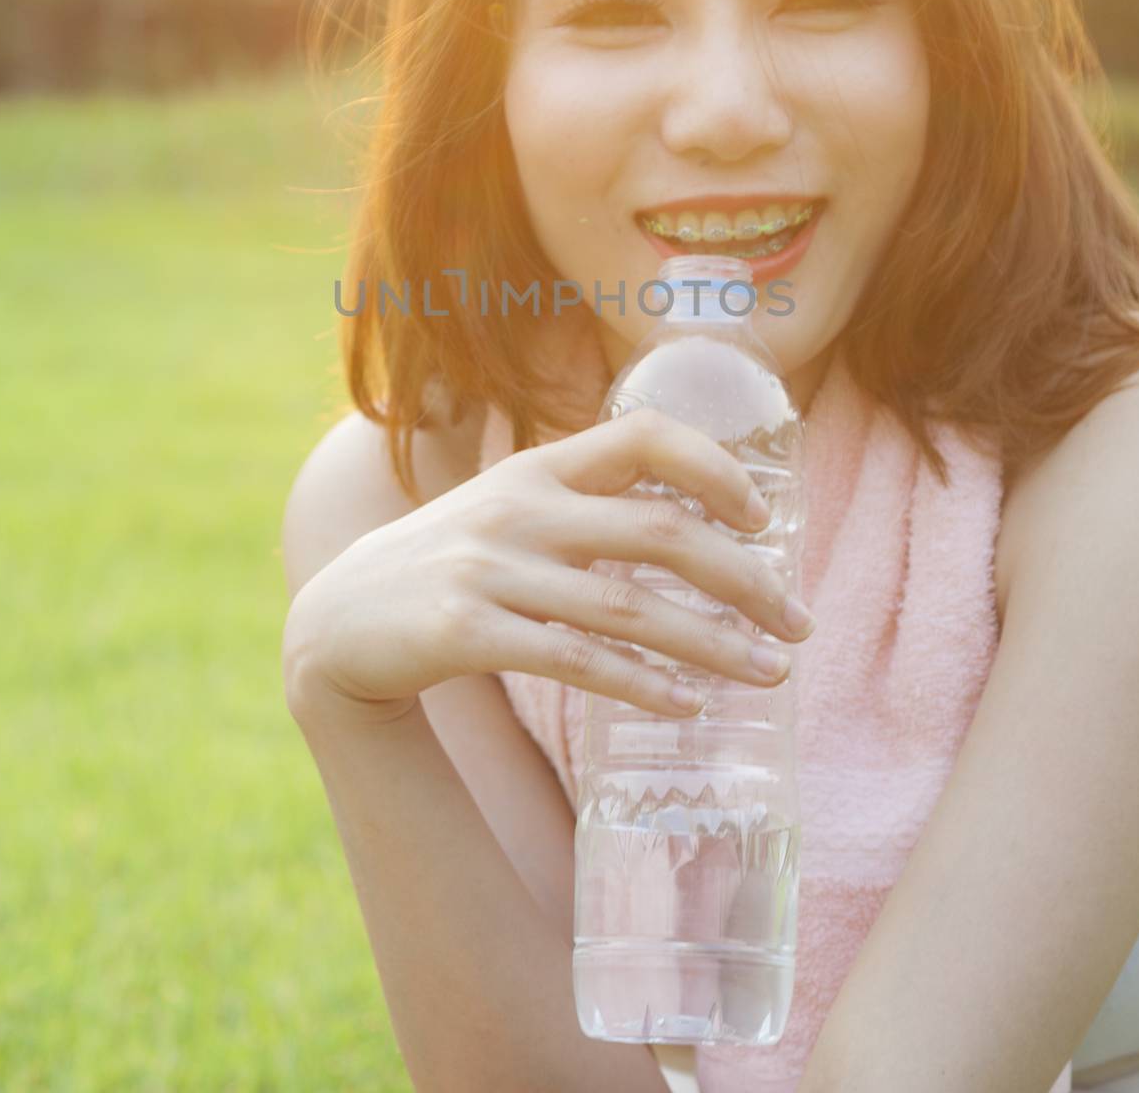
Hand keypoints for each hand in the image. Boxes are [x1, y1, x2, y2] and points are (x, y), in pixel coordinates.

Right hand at [282, 406, 817, 726]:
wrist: (339, 619)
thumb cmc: (448, 561)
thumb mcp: (510, 508)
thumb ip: (585, 503)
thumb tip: (696, 523)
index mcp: (539, 467)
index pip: (643, 434)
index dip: (714, 467)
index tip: (764, 517)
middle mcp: (520, 508)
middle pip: (659, 533)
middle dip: (744, 579)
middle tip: (799, 625)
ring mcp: (490, 568)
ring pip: (627, 607)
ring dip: (711, 643)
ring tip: (770, 674)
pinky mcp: (466, 631)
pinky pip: (573, 660)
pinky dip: (639, 684)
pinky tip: (687, 705)